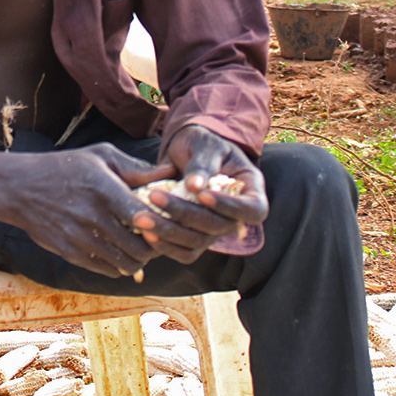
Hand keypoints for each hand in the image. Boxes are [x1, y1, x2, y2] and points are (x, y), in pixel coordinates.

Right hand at [0, 144, 170, 279]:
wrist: (20, 188)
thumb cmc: (65, 167)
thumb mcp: (100, 156)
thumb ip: (135, 168)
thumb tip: (170, 172)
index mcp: (103, 189)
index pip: (143, 217)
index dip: (159, 224)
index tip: (163, 220)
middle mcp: (92, 217)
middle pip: (139, 247)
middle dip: (154, 246)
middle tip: (157, 239)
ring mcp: (80, 238)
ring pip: (126, 263)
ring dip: (139, 259)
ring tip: (141, 248)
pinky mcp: (71, 253)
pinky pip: (107, 269)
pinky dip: (119, 265)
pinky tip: (120, 253)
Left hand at [133, 126, 267, 264]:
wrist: (187, 151)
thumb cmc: (202, 143)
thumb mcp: (205, 145)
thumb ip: (202, 164)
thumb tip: (195, 186)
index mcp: (250, 191)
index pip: (253, 210)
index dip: (230, 207)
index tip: (203, 195)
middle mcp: (235, 216)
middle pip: (218, 227)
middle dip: (185, 214)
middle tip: (154, 197)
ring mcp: (215, 231)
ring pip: (198, 243)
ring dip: (168, 232)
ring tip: (141, 217)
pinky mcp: (195, 239)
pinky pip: (185, 252)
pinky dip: (166, 246)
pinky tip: (146, 233)